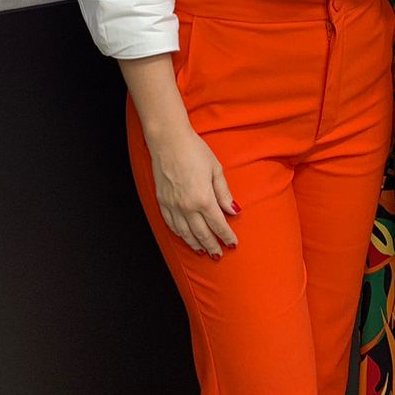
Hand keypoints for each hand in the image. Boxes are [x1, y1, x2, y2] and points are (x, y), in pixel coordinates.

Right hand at [145, 123, 239, 259]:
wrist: (168, 140)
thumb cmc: (194, 151)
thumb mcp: (215, 169)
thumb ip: (223, 193)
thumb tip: (233, 210)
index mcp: (203, 198)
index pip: (218, 224)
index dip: (226, 236)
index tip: (232, 244)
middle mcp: (187, 206)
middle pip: (202, 233)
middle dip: (212, 245)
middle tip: (219, 254)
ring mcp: (172, 206)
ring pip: (185, 233)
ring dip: (195, 244)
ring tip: (203, 251)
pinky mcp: (162, 202)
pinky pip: (171, 224)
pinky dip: (179, 234)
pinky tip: (185, 237)